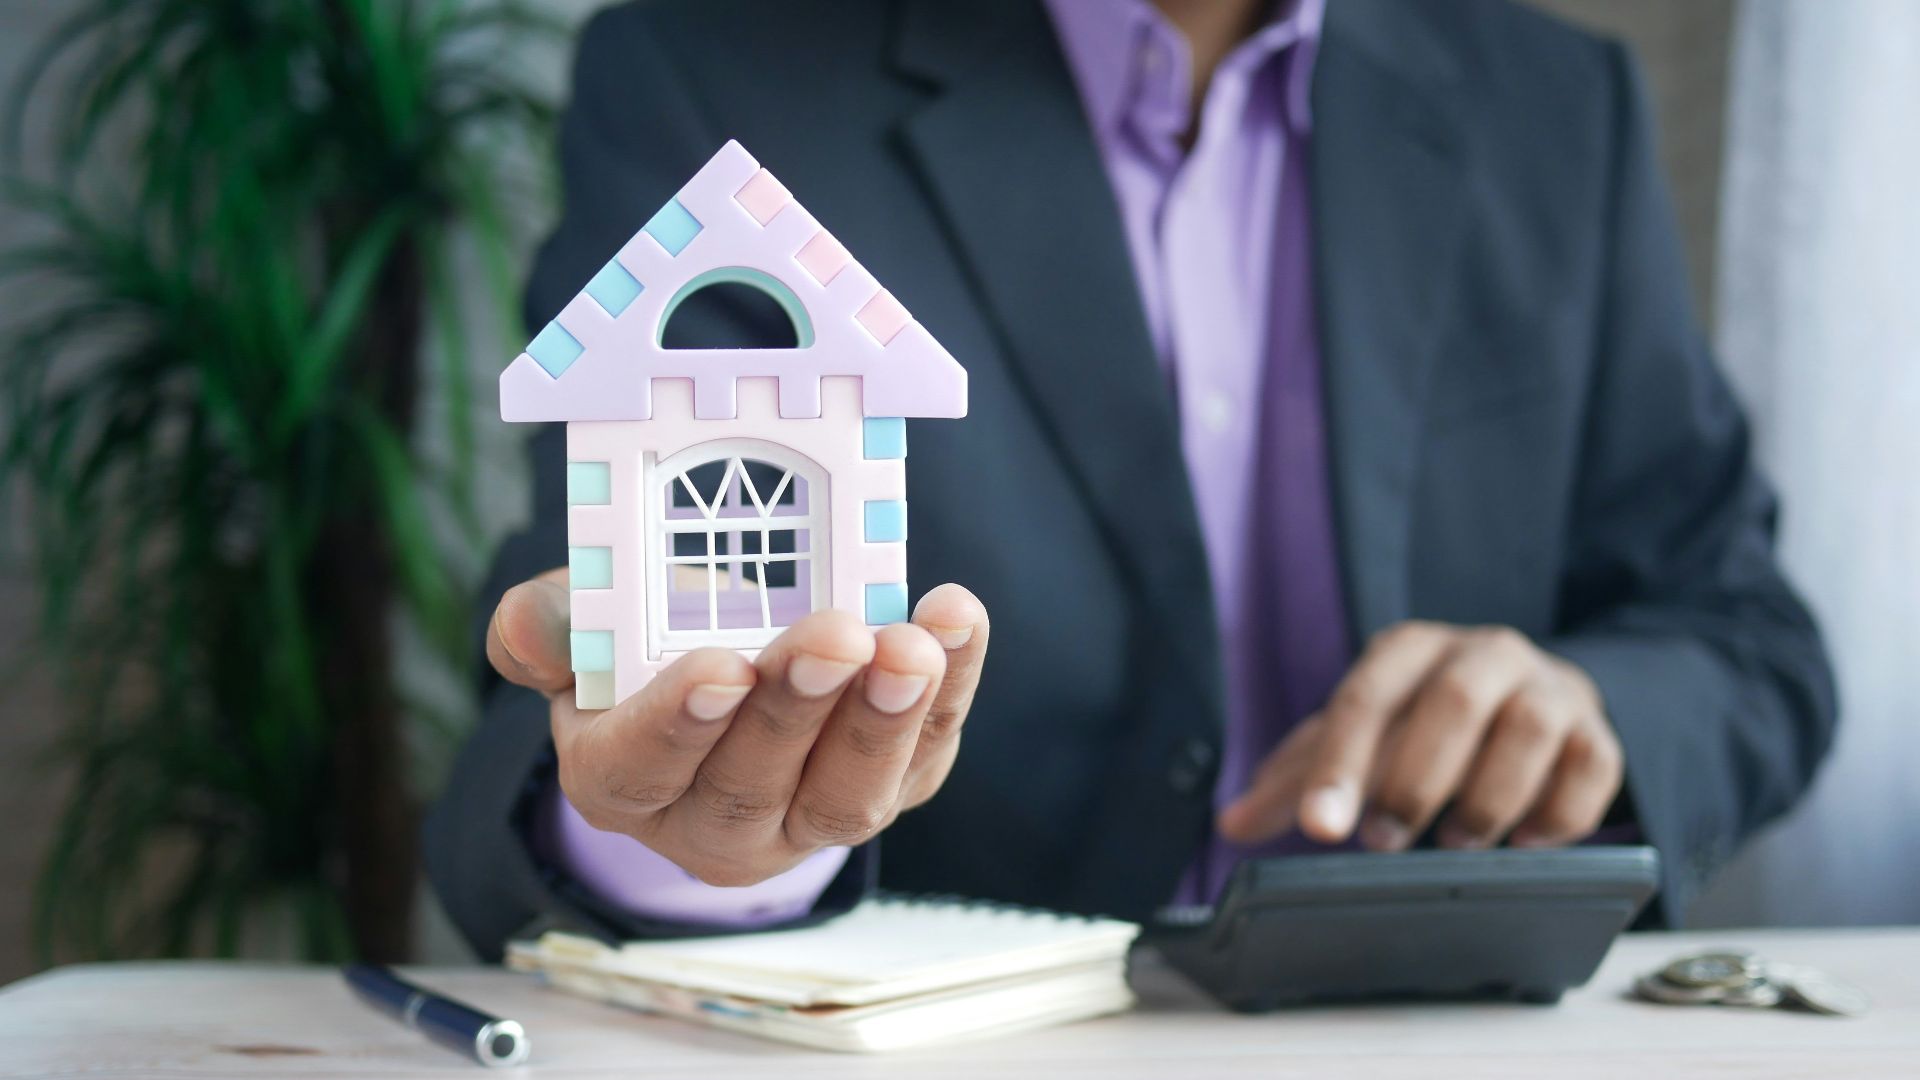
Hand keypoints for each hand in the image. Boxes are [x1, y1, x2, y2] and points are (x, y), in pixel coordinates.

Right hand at [487, 569, 988, 885]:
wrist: (726, 670)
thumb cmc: (644, 647)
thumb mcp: (582, 630)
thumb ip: (549, 626)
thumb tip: (531, 622)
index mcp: (621, 781)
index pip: (642, 768)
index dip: (681, 722)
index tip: (722, 667)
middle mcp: (713, 822)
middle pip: (753, 785)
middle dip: (798, 710)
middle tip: (836, 637)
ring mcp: (808, 818)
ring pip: (846, 795)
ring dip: (885, 719)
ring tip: (911, 646)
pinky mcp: (889, 788)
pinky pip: (924, 753)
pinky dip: (950, 689)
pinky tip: (956, 621)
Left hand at [1218, 622, 1622, 851]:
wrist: (1532, 698)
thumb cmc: (1427, 723)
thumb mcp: (1361, 738)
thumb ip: (1299, 779)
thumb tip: (1232, 823)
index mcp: (1410, 650)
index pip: (1366, 699)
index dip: (1340, 766)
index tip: (1321, 828)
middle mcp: (1483, 653)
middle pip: (1452, 702)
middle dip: (1415, 780)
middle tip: (1385, 842)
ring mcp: (1548, 688)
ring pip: (1528, 729)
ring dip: (1489, 796)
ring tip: (1458, 843)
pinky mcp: (1597, 731)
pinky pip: (1591, 766)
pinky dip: (1559, 813)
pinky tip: (1525, 843)